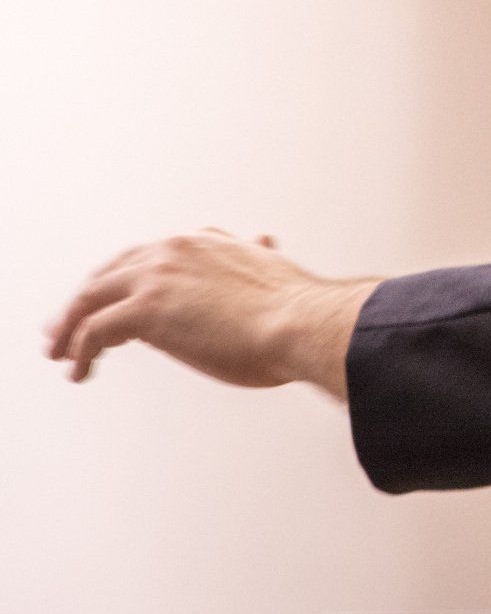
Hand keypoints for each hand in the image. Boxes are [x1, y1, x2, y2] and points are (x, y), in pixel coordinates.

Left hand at [43, 226, 381, 398]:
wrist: (308, 323)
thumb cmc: (301, 311)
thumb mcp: (273, 275)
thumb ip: (258, 258)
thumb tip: (264, 244)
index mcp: (208, 243)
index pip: (151, 254)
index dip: (128, 276)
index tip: (118, 295)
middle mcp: (177, 250)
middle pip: (110, 270)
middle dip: (86, 298)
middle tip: (68, 323)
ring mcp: (158, 277)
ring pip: (90, 297)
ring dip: (69, 326)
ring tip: (59, 350)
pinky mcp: (145, 311)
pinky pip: (93, 331)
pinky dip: (78, 351)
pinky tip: (78, 370)